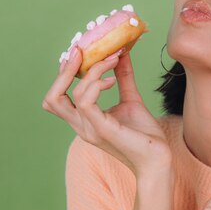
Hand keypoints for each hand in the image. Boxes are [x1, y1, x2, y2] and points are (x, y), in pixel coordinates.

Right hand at [42, 45, 172, 177]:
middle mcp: (81, 126)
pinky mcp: (102, 130)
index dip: (63, 73)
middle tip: (81, 50)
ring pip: (72, 95)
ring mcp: (89, 129)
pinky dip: (97, 84)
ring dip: (92, 71)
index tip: (80, 51)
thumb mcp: (131, 99)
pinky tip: (111, 80)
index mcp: (84, 120)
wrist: (158, 158)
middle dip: (64, 71)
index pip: (58, 96)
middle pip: (52, 98)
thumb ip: (123, 78)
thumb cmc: (144, 134)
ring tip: (112, 61)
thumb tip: (121, 53)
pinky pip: (87, 102)